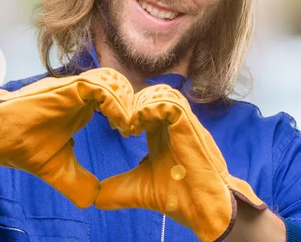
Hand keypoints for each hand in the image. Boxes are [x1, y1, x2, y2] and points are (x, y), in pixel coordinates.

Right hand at [0, 68, 133, 208]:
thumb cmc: (22, 147)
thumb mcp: (57, 168)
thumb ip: (76, 180)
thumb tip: (93, 199)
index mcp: (81, 106)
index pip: (115, 96)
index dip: (128, 110)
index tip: (131, 132)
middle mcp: (79, 93)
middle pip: (117, 83)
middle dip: (132, 101)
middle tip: (136, 125)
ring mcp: (72, 88)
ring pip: (111, 80)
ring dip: (126, 100)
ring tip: (129, 125)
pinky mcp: (64, 89)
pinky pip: (98, 86)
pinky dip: (114, 101)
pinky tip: (120, 121)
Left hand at [95, 84, 265, 241]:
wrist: (205, 209)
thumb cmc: (180, 197)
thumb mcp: (140, 189)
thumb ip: (119, 188)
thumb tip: (95, 198)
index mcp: (161, 133)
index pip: (144, 105)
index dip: (127, 110)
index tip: (116, 127)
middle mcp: (172, 124)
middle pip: (152, 93)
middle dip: (131, 102)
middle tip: (118, 122)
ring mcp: (182, 122)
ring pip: (162, 92)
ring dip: (141, 103)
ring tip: (129, 124)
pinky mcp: (188, 126)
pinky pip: (169, 102)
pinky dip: (149, 109)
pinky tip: (137, 127)